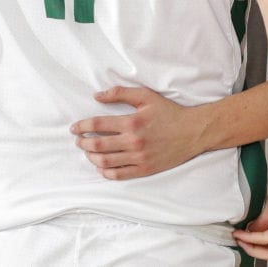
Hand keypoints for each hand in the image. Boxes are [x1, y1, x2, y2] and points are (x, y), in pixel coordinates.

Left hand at [69, 86, 204, 178]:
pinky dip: (106, 172)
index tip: (74, 128)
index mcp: (131, 122)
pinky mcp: (145, 169)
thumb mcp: (146, 96)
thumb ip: (120, 93)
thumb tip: (97, 96)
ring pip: (105, 162)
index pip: (97, 125)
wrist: (193, 132)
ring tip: (88, 153)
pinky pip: (119, 175)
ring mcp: (139, 157)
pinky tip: (102, 167)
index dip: (82, 127)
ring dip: (92, 158)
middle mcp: (133, 141)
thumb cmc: (169, 112)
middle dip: (83, 143)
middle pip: (98, 145)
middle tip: (78, 141)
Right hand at [232, 169, 267, 260]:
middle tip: (239, 242)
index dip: (257, 243)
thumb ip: (264, 220)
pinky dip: (253, 237)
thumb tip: (253, 229)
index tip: (243, 237)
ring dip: (251, 246)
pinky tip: (244, 233)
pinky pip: (267, 239)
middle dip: (252, 250)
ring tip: (239, 238)